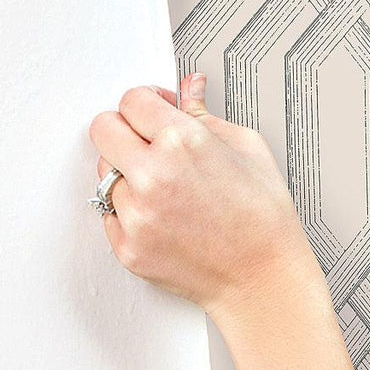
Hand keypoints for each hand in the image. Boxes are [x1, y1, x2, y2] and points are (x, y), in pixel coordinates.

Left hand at [88, 72, 322, 323]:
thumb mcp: (249, 151)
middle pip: (103, 129)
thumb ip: (207, 115)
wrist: (265, 281)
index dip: (146, 104)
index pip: (131, 100)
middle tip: (149, 146)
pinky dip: (131, 214)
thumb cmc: (265, 222)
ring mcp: (137, 215)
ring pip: (105, 175)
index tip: (155, 113)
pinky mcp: (129, 247)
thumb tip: (189, 89)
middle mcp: (153, 176)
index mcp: (183, 142)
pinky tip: (166, 219)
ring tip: (167, 192)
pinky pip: (111, 215)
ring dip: (128, 176)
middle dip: (125, 131)